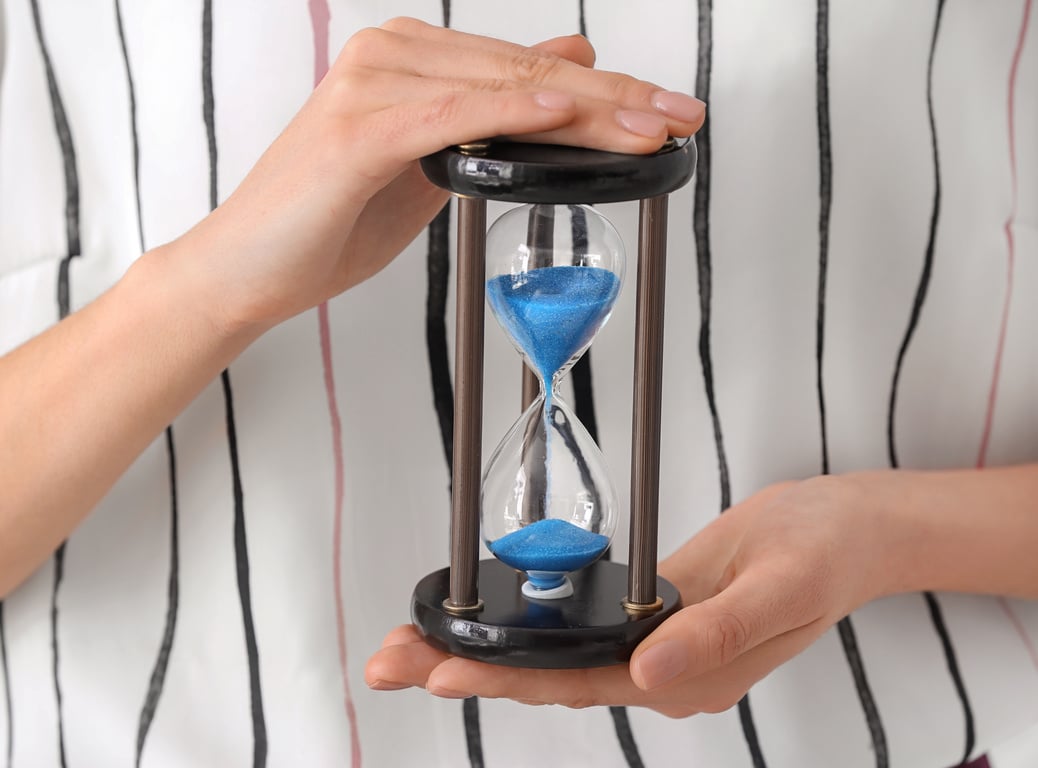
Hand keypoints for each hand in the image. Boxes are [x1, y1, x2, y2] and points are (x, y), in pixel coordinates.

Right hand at [171, 17, 704, 333]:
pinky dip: (509, 113)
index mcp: (412, 61)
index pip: (528, 71)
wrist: (249, 269)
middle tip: (683, 117)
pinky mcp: (358, 129)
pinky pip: (450, 113)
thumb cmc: (332, 222)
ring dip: (587, 109)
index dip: (607, 92)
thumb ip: (493, 117)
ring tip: (652, 128)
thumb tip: (563, 73)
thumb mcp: (434, 164)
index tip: (667, 111)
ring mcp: (372, 85)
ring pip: (502, 89)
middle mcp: (392, 56)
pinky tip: (563, 111)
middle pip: (527, 74)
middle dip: (617, 100)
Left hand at [365, 474, 893, 716]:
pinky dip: (523, 629)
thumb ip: (717, 635)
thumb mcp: (782, 586)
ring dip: (484, 652)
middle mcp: (664, 673)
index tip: (445, 670)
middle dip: (467, 670)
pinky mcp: (649, 615)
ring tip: (412, 646)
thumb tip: (647, 677)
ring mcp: (654, 647)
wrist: (845, 529)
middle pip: (551, 679)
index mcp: (692, 676)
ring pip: (554, 660)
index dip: (509, 678)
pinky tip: (485, 625)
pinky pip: (575, 632)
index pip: (582, 685)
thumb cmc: (823, 552)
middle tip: (390, 661)